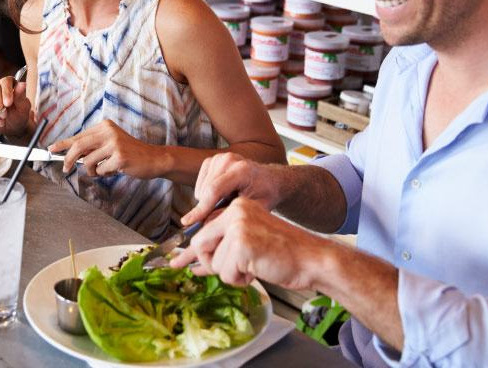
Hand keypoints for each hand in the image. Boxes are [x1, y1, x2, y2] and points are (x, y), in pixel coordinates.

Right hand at [0, 76, 31, 136]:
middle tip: (4, 116)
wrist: (12, 125)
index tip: (8, 104)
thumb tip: (22, 84)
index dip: (6, 92)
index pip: (6, 81)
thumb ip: (21, 96)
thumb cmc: (19, 114)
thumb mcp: (23, 108)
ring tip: (2, 121)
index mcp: (10, 83)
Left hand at [47, 119, 160, 178]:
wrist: (153, 159)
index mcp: (105, 126)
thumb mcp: (110, 143)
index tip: (51, 149)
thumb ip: (92, 147)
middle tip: (65, 168)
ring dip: (92, 171)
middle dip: (68, 159)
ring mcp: (115, 144)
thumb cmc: (129, 153)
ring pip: (88, 162)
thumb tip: (69, 155)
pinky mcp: (120, 158)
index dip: (63, 144)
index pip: (79, 136)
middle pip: (79, 147)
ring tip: (103, 169)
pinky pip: (100, 171)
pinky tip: (115, 170)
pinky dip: (104, 174)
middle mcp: (109, 132)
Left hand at [170, 197, 322, 289]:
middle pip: (200, 245)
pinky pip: (226, 273)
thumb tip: (193, 266)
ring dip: (232, 274)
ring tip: (254, 267)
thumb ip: (221, 251)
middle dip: (211, 265)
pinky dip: (240, 279)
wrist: (312, 258)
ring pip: (213, 262)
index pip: (203, 230)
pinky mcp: (242, 243)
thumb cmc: (283, 254)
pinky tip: (257, 270)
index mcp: (237, 208)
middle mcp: (234, 212)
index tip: (175, 262)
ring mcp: (237, 226)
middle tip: (236, 272)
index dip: (192, 252)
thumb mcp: (248, 246)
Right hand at [181, 153, 281, 226]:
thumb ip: (231, 214)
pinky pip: (200, 182)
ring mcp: (220, 157)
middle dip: (206, 208)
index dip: (200, 208)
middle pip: (205, 189)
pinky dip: (205, 192)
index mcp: (242, 170)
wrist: (270, 179)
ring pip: (201, 187)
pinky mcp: (213, 159)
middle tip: (221, 216)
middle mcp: (229, 159)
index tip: (187, 222)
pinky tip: (221, 194)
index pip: (214, 190)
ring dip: (208, 200)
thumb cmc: (265, 194)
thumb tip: (206, 223)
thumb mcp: (254, 208)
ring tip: (228, 201)